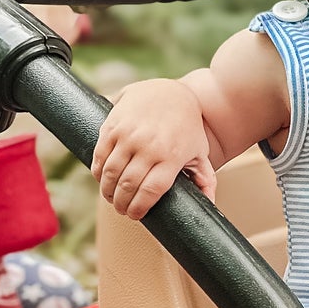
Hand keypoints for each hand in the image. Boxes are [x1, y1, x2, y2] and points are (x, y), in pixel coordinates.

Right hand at [91, 79, 216, 218]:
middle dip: (121, 204)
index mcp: (171, 156)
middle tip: (121, 209)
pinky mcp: (113, 125)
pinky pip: (100, 155)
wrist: (170, 92)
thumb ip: (205, 180)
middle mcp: (149, 146)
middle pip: (128, 185)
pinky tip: (102, 179)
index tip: (135, 215)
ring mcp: (129, 135)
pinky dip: (98, 172)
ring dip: (107, 191)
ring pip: (110, 173)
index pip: (150, 191)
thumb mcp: (200, 152)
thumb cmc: (187, 128)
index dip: (139, 208)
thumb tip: (210, 205)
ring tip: (111, 197)